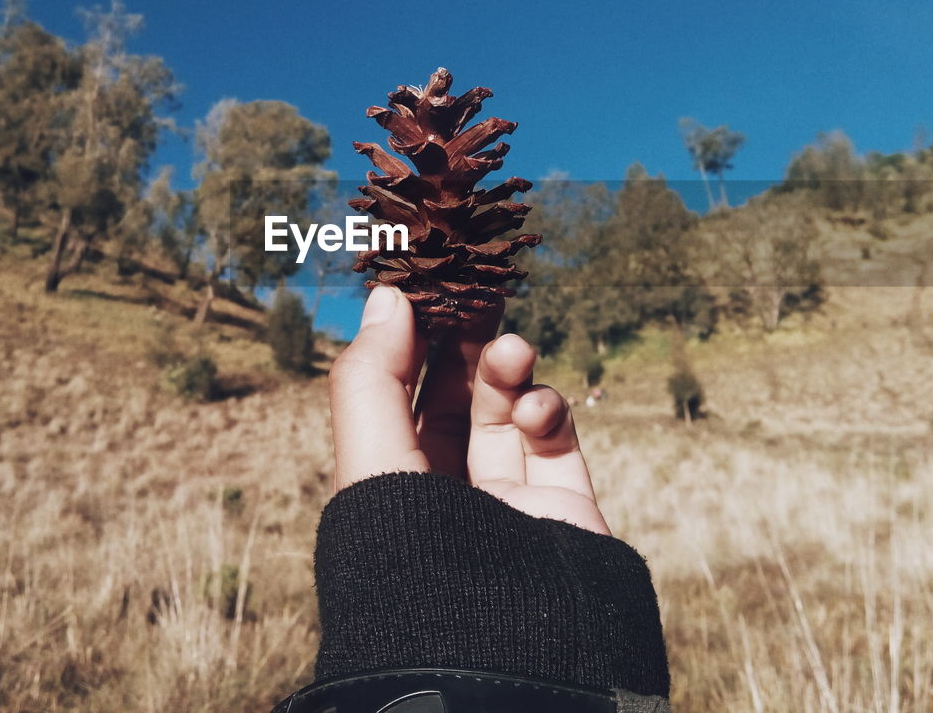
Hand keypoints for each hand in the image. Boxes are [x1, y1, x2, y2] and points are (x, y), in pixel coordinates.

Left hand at [328, 285, 609, 534]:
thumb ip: (372, 374)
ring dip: (505, 370)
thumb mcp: (371, 454)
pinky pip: (554, 440)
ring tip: (509, 349)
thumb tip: (385, 296)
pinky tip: (535, 408)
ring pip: (503, 411)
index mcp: (388, 483)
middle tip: (473, 294)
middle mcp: (445, 490)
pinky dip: (547, 410)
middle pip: (450, 398)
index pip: (394, 397)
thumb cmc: (414, 550)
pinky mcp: (560, 504)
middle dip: (459, 345)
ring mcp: (506, 498)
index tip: (420, 289)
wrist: (501, 643)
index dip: (406, 343)